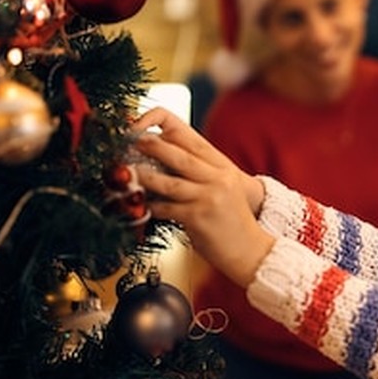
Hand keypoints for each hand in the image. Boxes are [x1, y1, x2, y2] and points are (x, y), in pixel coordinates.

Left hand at [130, 107, 272, 286]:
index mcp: (222, 166)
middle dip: (149, 146)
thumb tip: (161, 161)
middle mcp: (218, 177)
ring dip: (143, 177)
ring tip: (127, 173)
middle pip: (178, 154)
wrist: (251, 251)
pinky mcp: (199, 217)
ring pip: (168, 182)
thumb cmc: (231, 222)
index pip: (190, 138)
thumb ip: (200, 172)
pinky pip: (166, 208)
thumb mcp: (222, 188)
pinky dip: (152, 206)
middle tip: (128, 142)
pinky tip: (143, 206)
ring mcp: (209, 197)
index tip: (142, 129)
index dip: (163, 128)